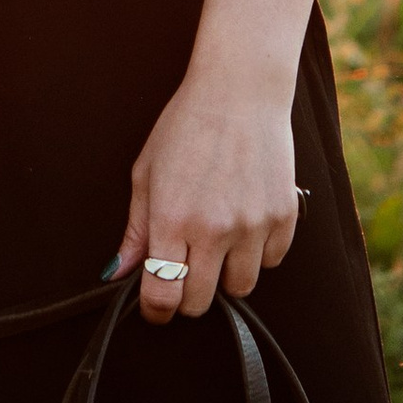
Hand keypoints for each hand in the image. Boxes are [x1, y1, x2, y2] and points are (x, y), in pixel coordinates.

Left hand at [117, 65, 301, 324]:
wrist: (239, 92)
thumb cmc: (186, 127)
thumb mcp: (147, 173)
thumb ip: (135, 229)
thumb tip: (119, 272)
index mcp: (172, 218)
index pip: (163, 295)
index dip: (157, 310)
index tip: (157, 307)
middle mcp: (213, 229)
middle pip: (201, 302)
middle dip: (189, 294)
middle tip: (186, 267)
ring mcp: (252, 225)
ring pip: (240, 287)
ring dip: (226, 273)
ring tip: (218, 239)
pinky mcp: (283, 217)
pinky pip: (271, 261)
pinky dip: (258, 252)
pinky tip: (245, 221)